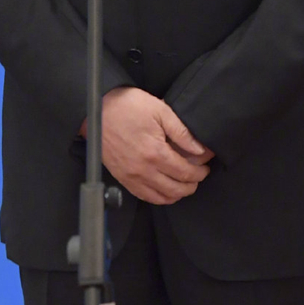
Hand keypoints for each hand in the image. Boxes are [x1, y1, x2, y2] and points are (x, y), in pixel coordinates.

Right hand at [79, 87, 212, 204]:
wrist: (97, 110)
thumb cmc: (128, 106)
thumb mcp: (159, 110)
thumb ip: (181, 132)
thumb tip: (200, 150)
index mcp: (155, 153)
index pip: (185, 172)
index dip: (199, 173)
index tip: (206, 167)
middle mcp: (144, 170)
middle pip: (175, 189)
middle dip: (192, 185)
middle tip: (199, 175)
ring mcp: (131, 177)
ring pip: (161, 197)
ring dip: (177, 194)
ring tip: (185, 183)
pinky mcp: (122, 178)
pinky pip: (144, 197)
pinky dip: (159, 198)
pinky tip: (165, 190)